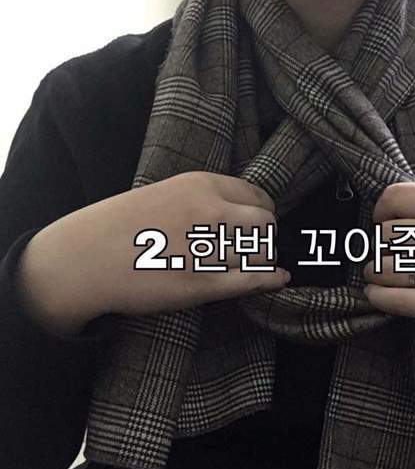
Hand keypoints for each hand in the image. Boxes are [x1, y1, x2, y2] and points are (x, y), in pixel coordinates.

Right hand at [16, 172, 289, 336]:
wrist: (82, 260)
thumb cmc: (119, 227)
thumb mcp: (165, 195)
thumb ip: (204, 200)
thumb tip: (241, 213)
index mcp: (201, 185)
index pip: (258, 196)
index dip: (263, 213)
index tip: (257, 224)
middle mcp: (210, 212)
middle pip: (267, 223)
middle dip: (267, 237)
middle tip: (255, 248)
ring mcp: (209, 247)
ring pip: (263, 253)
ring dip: (263, 260)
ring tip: (252, 266)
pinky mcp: (204, 283)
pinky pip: (254, 280)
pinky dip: (272, 280)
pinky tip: (278, 280)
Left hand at [363, 183, 414, 364]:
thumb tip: (390, 218)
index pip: (396, 198)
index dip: (380, 211)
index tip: (381, 222)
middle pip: (386, 235)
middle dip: (376, 246)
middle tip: (383, 255)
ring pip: (386, 267)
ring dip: (374, 272)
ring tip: (377, 274)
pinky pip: (398, 300)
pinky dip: (379, 296)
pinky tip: (377, 294)